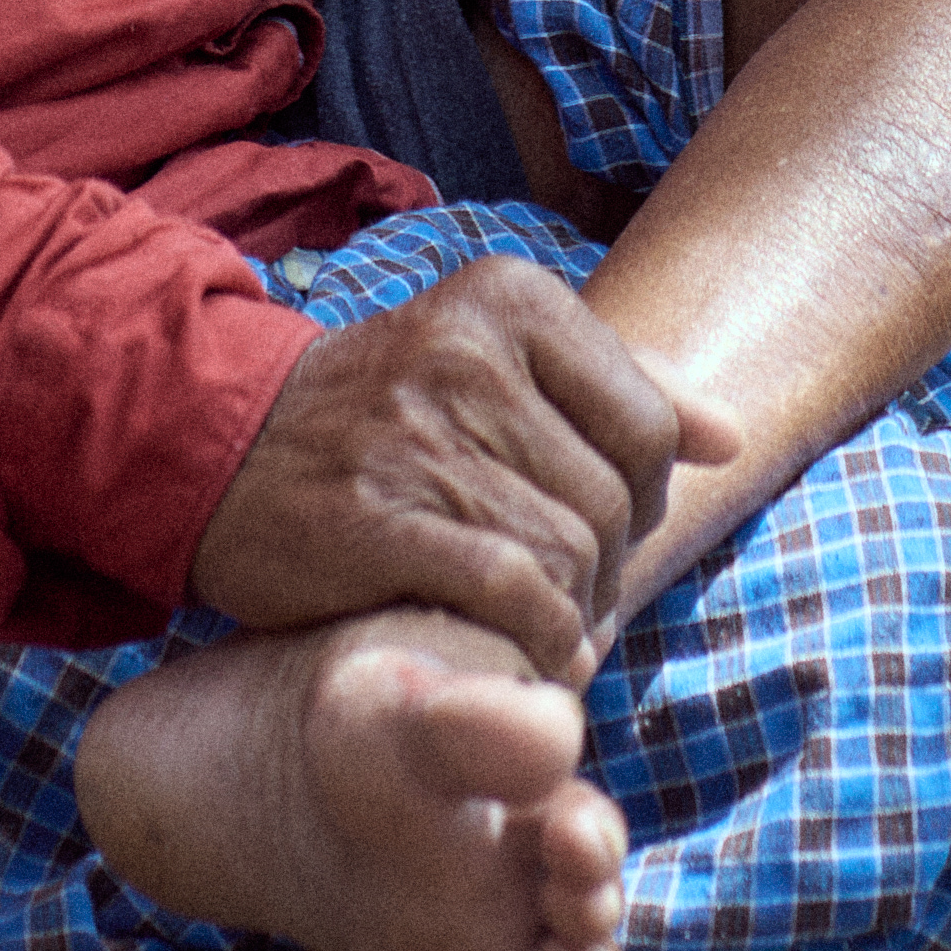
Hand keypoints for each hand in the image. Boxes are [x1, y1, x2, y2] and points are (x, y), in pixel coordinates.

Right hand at [186, 256, 736, 678]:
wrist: (221, 443)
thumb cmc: (380, 408)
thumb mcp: (493, 357)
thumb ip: (618, 383)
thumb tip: (729, 434)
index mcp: (508, 299)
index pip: (649, 423)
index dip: (643, 500)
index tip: (603, 531)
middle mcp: (468, 353)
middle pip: (612, 500)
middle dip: (607, 568)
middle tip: (568, 592)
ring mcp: (420, 434)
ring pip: (568, 554)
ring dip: (570, 612)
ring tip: (542, 623)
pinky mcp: (379, 519)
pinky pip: (513, 594)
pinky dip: (538, 639)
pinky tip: (524, 651)